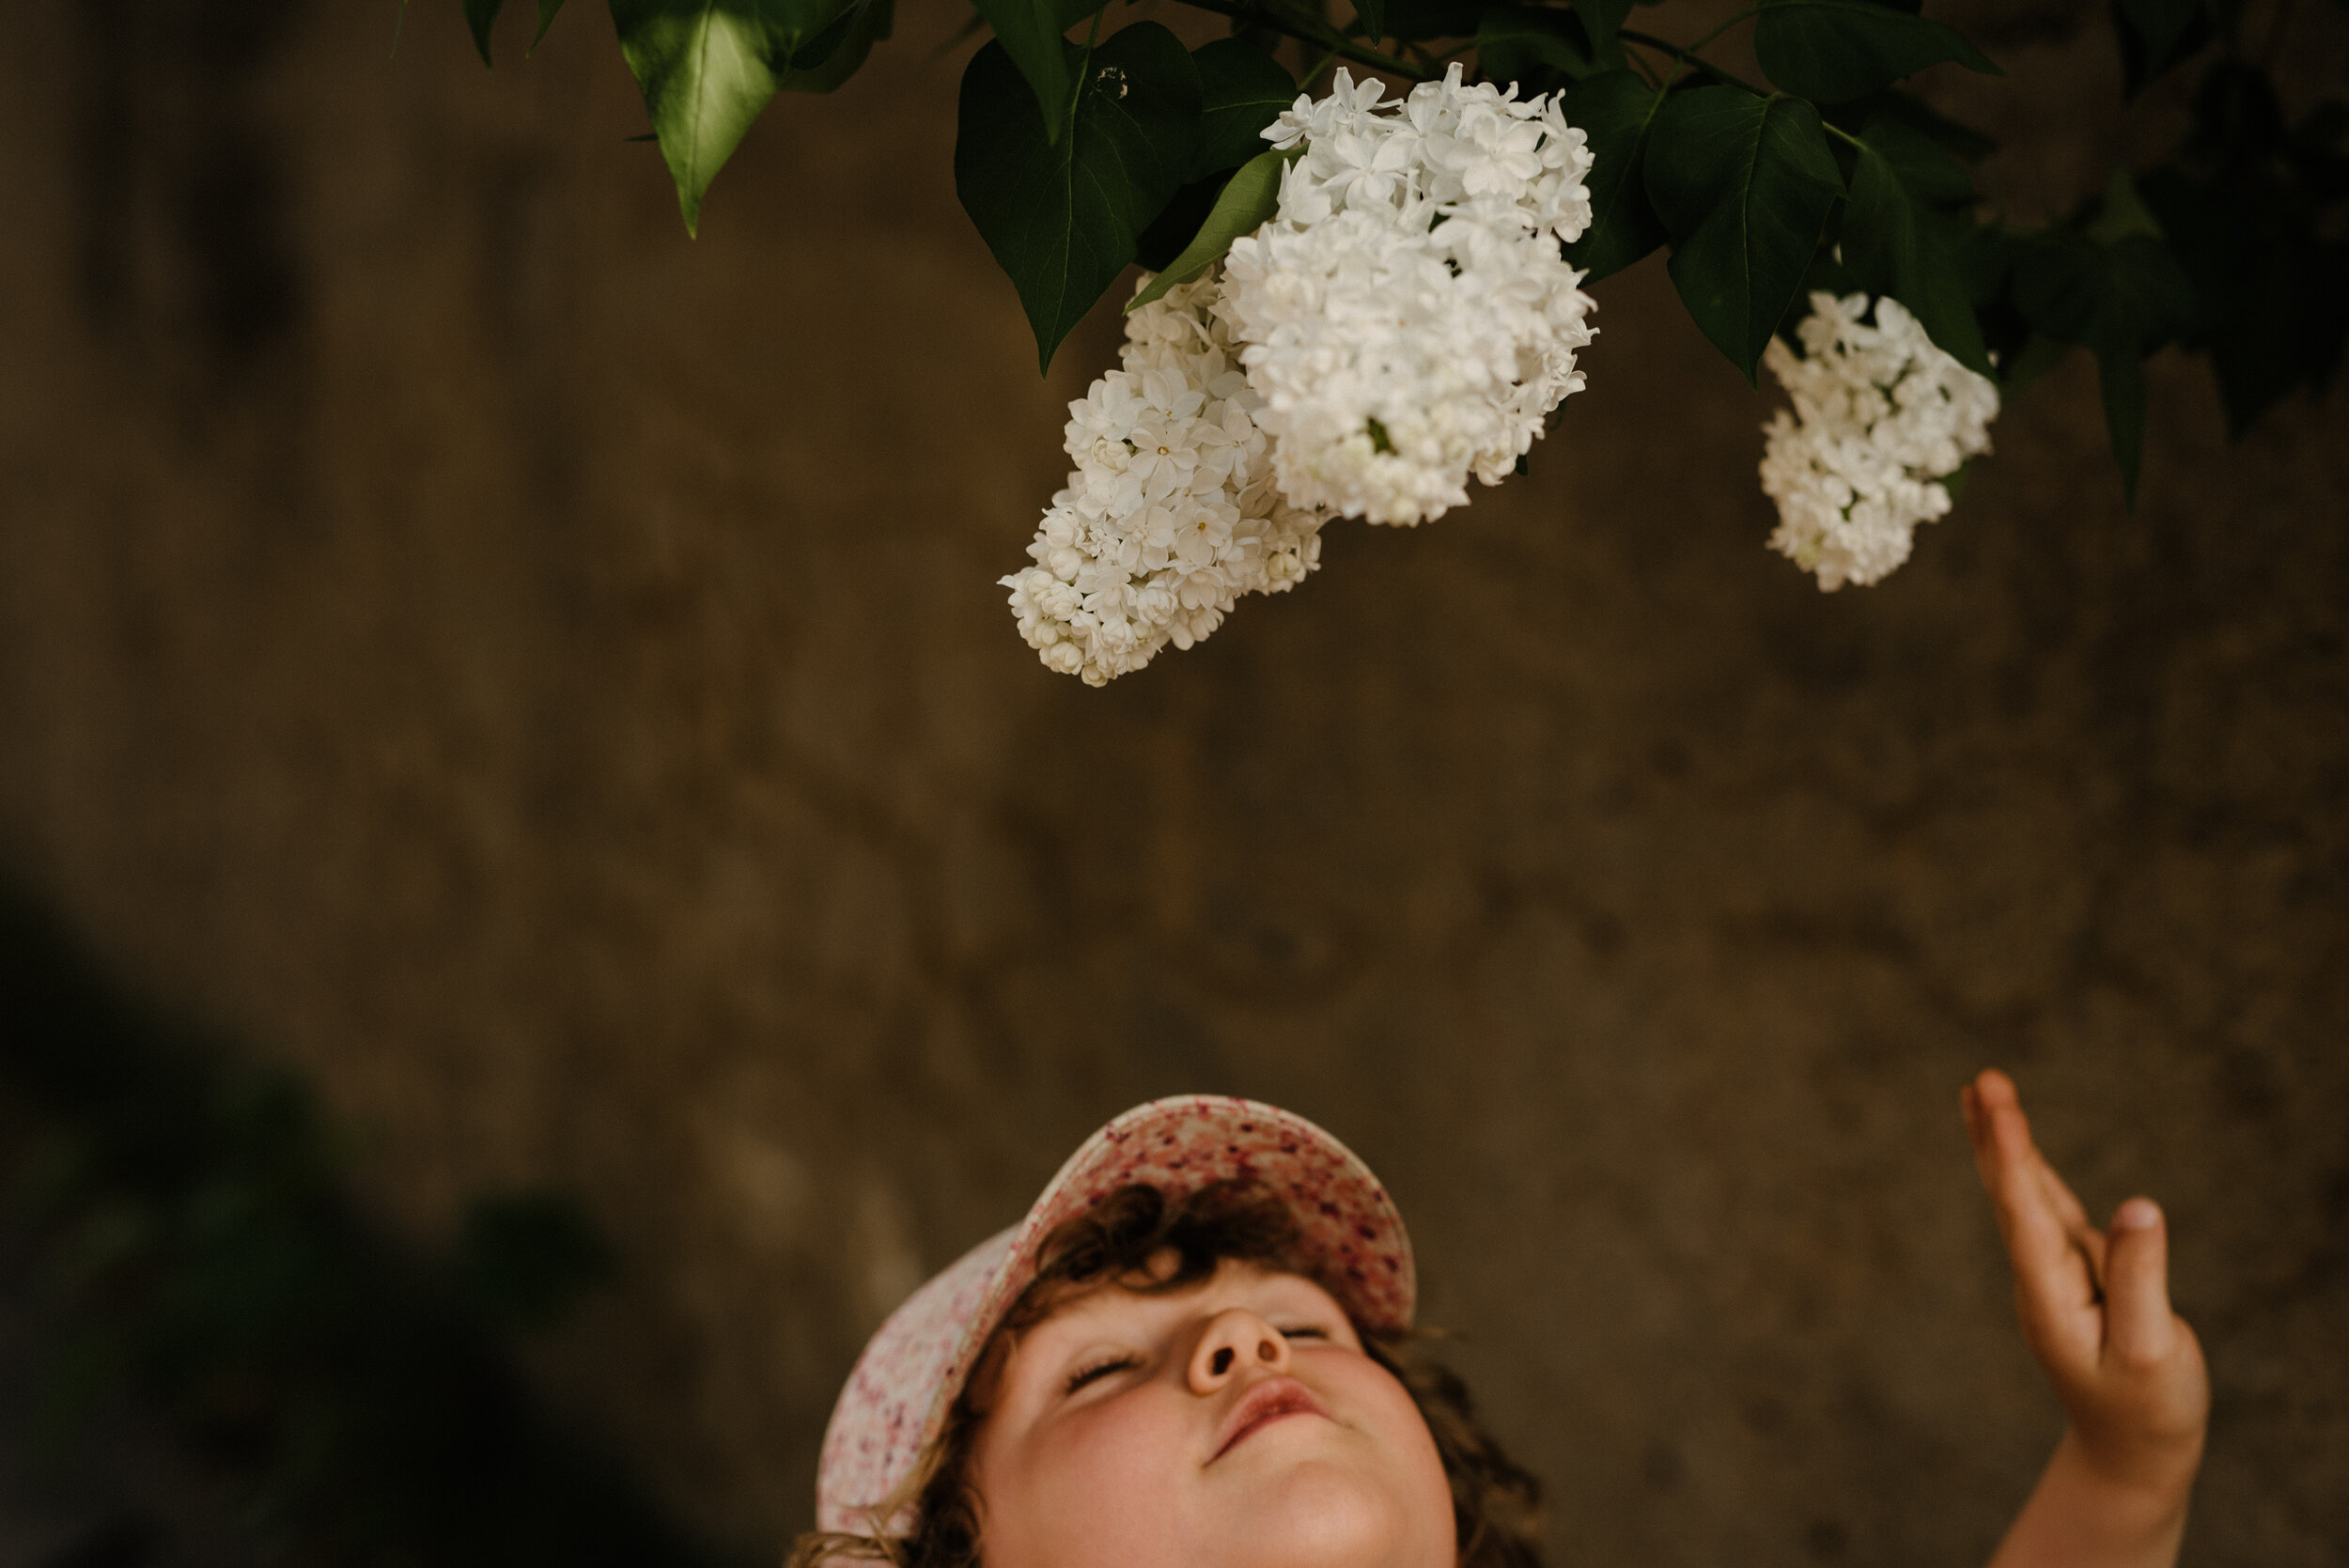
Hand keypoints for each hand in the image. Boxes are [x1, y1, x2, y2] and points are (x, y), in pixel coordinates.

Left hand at [1962, 1069, 2208, 1501]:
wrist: (2132, 1450)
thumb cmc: (2149, 1405)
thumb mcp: (2151, 1348)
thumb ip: (2140, 1278)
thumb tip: (2137, 1206)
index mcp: (2050, 1297)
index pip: (2026, 1214)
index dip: (2011, 1157)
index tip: (1998, 1106)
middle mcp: (2041, 1279)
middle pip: (2010, 1196)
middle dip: (1995, 1136)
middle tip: (1979, 1080)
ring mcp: (2054, 1274)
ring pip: (2023, 1197)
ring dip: (2004, 1144)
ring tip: (1983, 1092)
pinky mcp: (2075, 1274)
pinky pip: (2047, 1210)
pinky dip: (2028, 1170)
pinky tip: (2014, 1143)